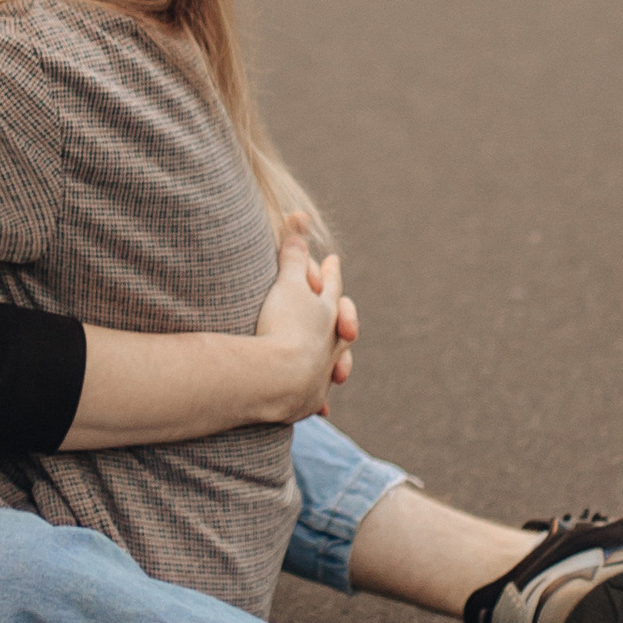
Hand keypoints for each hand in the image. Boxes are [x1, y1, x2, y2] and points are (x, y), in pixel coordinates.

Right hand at [252, 218, 355, 421]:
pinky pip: (315, 398)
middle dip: (343, 318)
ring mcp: (321, 372)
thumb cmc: (282, 325)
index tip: (331, 261)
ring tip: (339, 371)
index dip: (328, 272)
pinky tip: (321, 411)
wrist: (278, 379)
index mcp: (325, 312)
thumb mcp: (286, 282)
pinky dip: (317, 399)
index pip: (331, 286)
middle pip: (342, 327)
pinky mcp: (308, 399)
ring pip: (334, 365)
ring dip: (335, 365)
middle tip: (345, 317)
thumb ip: (292, 250)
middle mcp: (330, 343)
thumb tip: (299, 212)